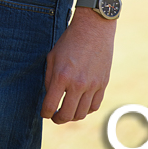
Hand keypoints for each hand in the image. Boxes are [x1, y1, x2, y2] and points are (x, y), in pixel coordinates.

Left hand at [41, 8, 115, 123]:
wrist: (93, 29)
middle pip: (67, 115)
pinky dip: (86, 109)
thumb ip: (50, 79)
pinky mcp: (103, 84)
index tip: (44, 113)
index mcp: (62, 76)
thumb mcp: (52, 57)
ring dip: (72, 116)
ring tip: (67, 111)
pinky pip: (94, 106)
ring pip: (81, 114)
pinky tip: (80, 104)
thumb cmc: (69, 41)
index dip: (45, 113)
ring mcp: (92, 86)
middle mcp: (78, 84)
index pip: (50, 105)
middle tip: (55, 116)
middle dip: (58, 119)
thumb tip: (49, 97)